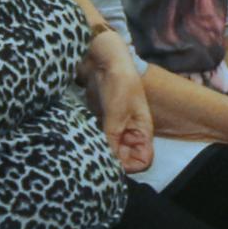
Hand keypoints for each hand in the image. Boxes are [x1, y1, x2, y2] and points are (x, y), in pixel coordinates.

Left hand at [86, 29, 154, 174]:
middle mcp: (132, 134)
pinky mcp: (104, 124)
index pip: (143, 161)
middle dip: (112, 161)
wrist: (103, 61)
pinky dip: (94, 143)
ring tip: (88, 147)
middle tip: (95, 155)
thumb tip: (108, 163)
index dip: (129, 167)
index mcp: (142, 131)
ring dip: (101, 152)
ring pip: (112, 152)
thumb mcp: (115, 114)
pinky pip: (101, 141)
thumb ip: (112, 139)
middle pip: (126, 160)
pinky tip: (85, 139)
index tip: (111, 163)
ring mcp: (118, 129)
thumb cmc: (118, 83)